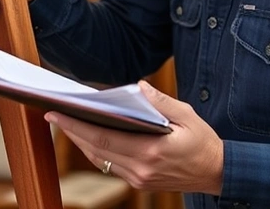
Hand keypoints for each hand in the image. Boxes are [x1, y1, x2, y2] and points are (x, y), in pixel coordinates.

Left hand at [46, 81, 223, 194]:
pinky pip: (110, 166)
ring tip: (66, 123)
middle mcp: (141, 169)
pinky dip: (96, 151)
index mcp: (151, 151)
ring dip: (81, 142)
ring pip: (100, 160)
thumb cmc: (203, 141)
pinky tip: (88, 137)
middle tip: (52, 114)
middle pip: (96, 150)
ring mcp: (139, 179)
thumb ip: (160, 101)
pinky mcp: (140, 183)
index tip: (57, 113)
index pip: (103, 138)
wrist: (217, 172)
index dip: (76, 126)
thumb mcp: (187, 115)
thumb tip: (137, 86)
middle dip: (72, 131)